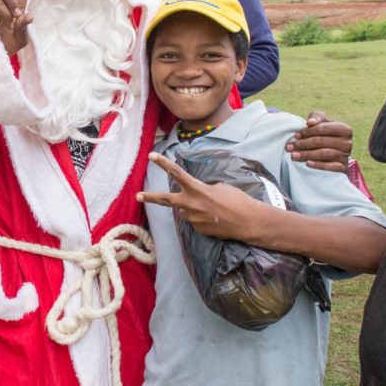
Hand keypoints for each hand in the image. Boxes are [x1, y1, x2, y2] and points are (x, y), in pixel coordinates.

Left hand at [135, 152, 264, 241]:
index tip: (151, 156)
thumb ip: (201, 188)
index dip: (163, 163)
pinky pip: (194, 220)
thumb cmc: (237, 200)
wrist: (248, 222)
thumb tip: (193, 194)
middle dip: (151, 197)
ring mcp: (193, 219)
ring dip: (190, 207)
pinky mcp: (198, 230)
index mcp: (197, 189)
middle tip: (138, 196)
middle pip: (165, 200)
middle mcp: (191, 205)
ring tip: (210, 208)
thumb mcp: (219, 187)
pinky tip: (214, 217)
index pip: (176, 173)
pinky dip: (201, 217)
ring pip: (184, 210)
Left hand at [286, 110, 351, 172]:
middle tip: (289, 147)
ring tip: (293, 155)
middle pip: (322, 141)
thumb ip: (316, 117)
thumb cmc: (325, 134)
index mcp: (344, 129)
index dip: (307, 131)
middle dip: (303, 144)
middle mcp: (347, 142)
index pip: (323, 128)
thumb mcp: (322, 122)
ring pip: (325, 154)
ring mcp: (346, 156)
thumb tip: (310, 122)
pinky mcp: (343, 167)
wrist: (333, 153)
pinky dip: (319, 165)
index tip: (295, 135)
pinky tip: (307, 163)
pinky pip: (331, 167)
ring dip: (307, 154)